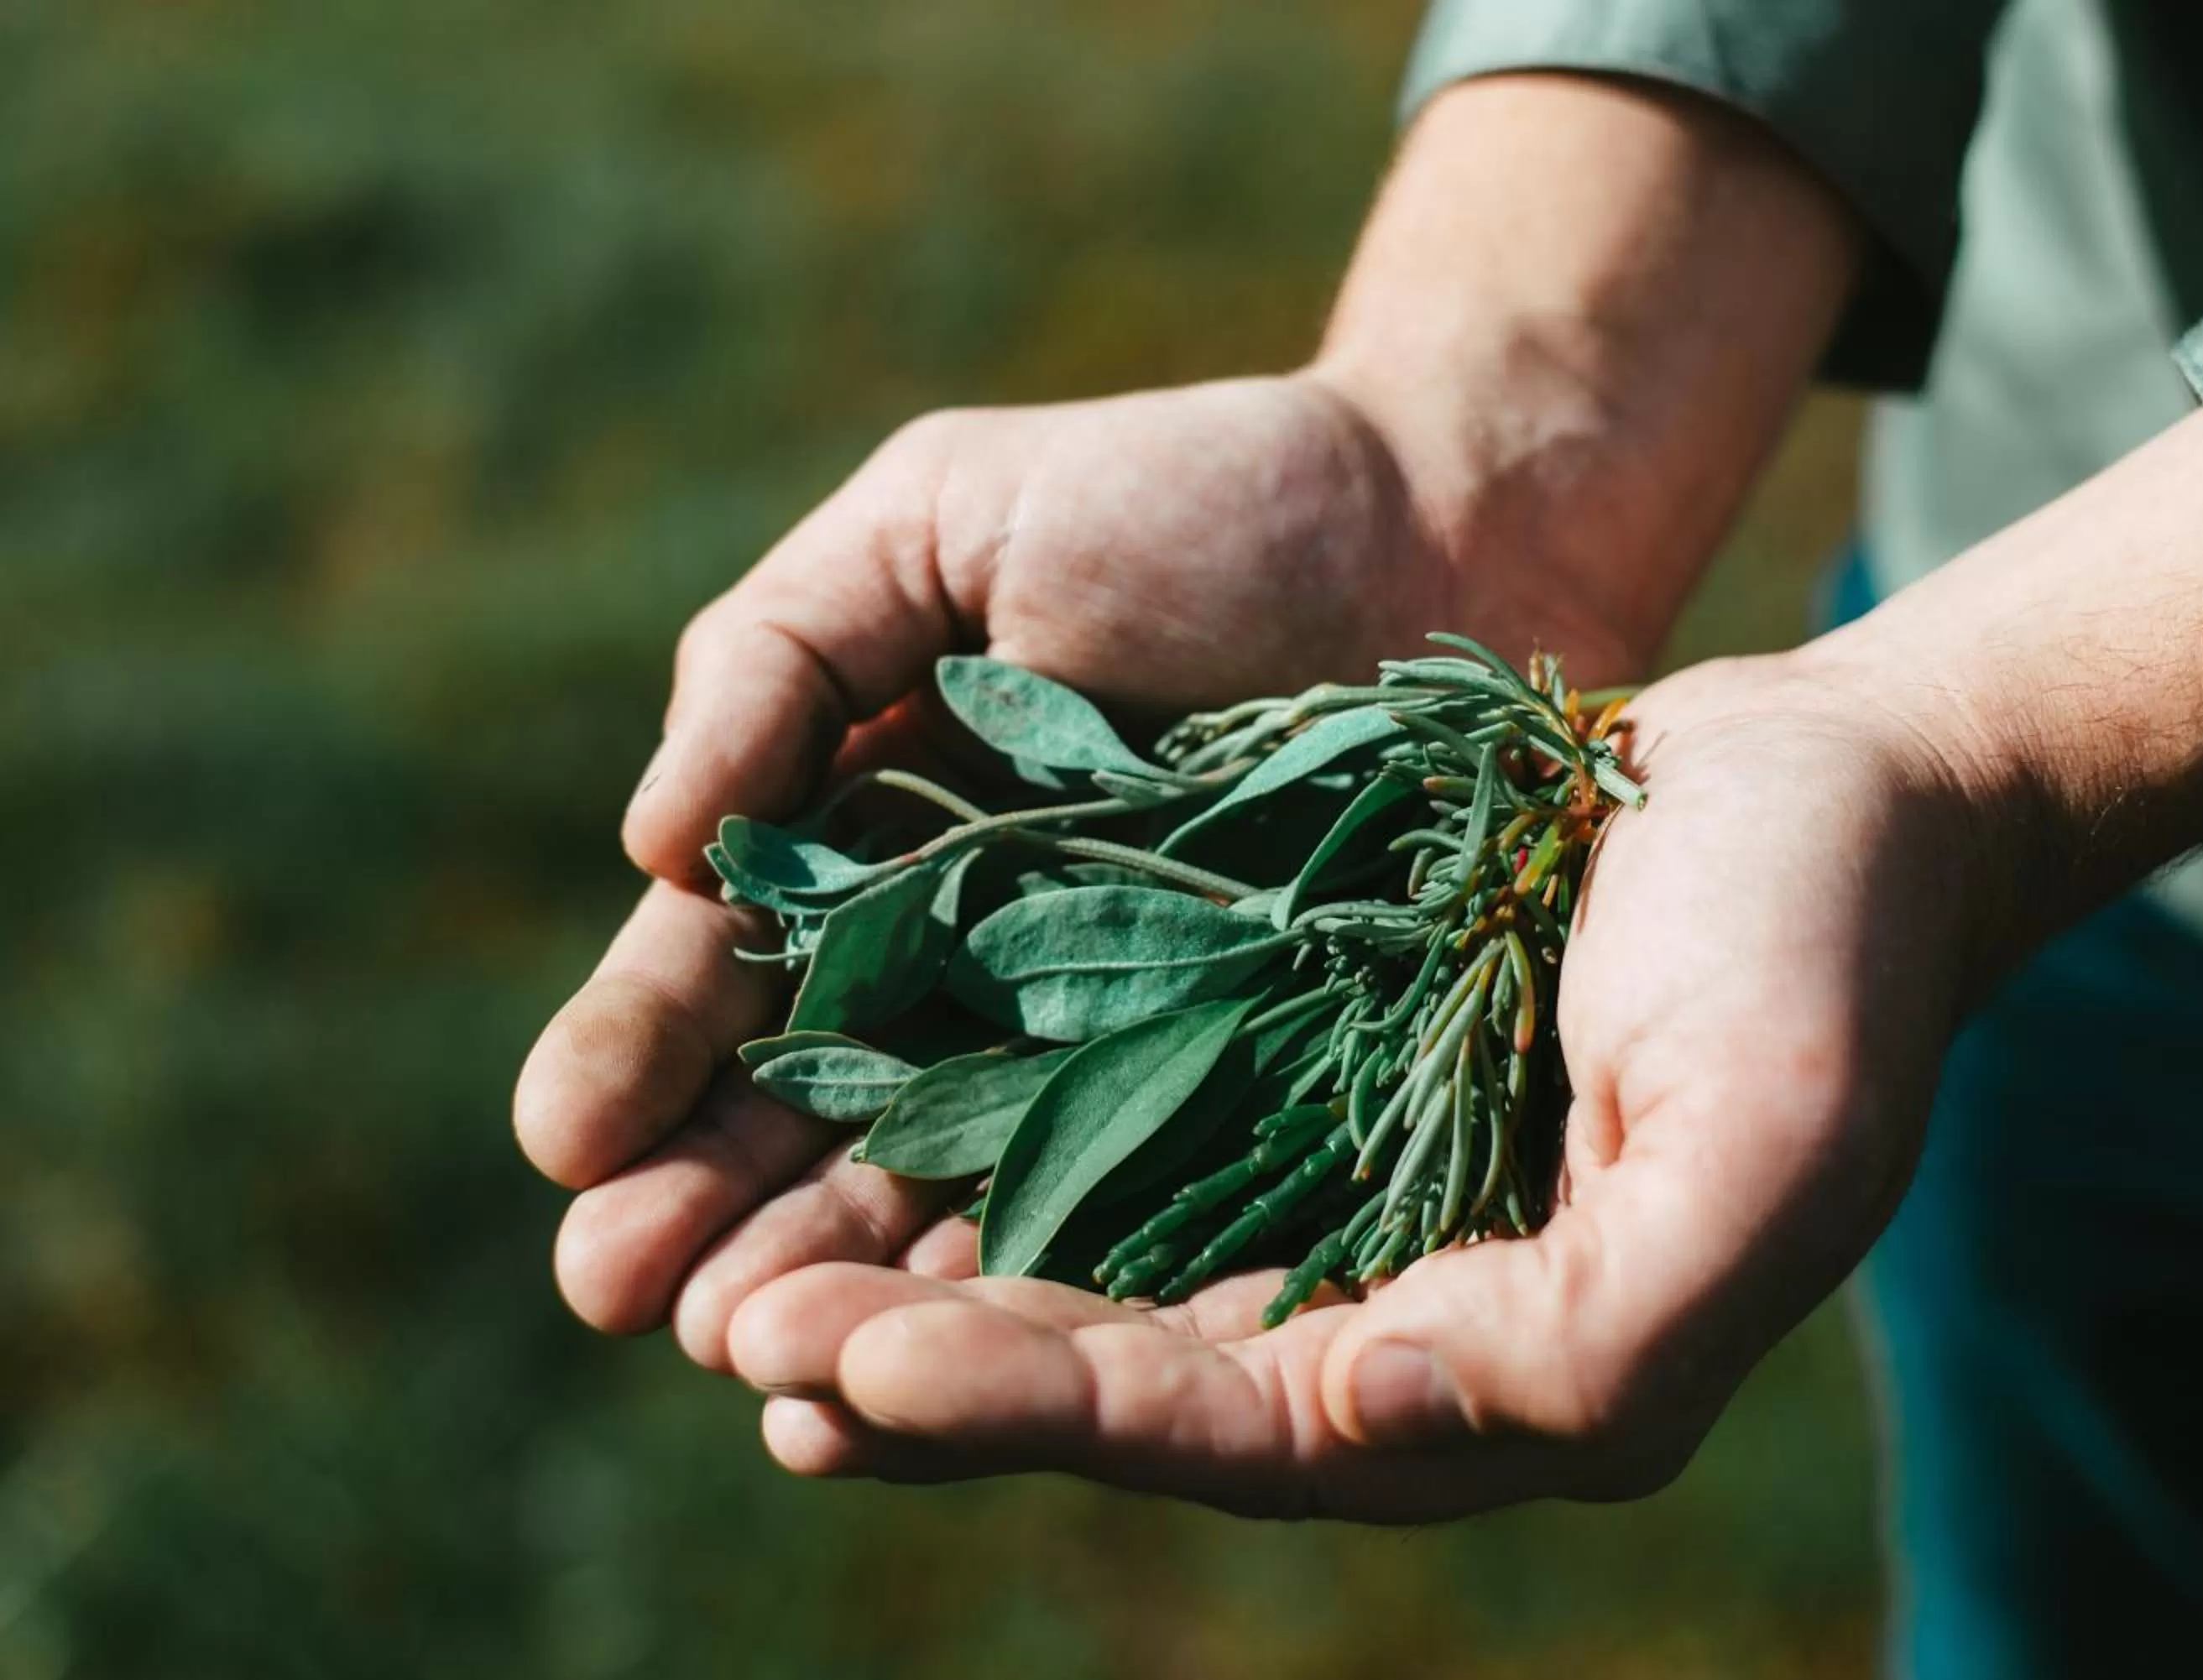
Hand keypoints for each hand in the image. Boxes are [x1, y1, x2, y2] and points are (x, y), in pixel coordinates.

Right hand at [512, 371, 1645, 1368]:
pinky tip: (955, 1345)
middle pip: (815, 1108)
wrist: (1457, 521)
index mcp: (878, 834)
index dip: (644, 1050)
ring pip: (945, 1181)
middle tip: (616, 1293)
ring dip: (838, 1270)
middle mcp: (973, 964)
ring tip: (746, 1351)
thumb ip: (781, 654)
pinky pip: (1126, 1197)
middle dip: (709, 1204)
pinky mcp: (1246, 1087)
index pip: (730, 965)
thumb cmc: (1194, 495)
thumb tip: (642, 846)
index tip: (565, 1139)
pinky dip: (1031, 1271)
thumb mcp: (945, 515)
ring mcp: (1108, 1039)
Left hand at [705, 408, 2202, 1521]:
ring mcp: (1345, 1196)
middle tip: (726, 1327)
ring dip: (920, 1269)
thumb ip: (1586, 1341)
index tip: (844, 1368)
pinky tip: (856, 1128)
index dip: (1033, 1408)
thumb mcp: (1758, 1154)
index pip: (1227, 1426)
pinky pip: (1122, 1138)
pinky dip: (987, 1147)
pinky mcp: (1309, 1076)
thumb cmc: (1819, 961)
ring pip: (1096, 1270)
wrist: (1843, 790)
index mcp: (1499, 1379)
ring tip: (728, 1263)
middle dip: (926, 1362)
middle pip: (1125, 1373)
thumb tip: (1361, 1428)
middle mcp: (1396, 1314)